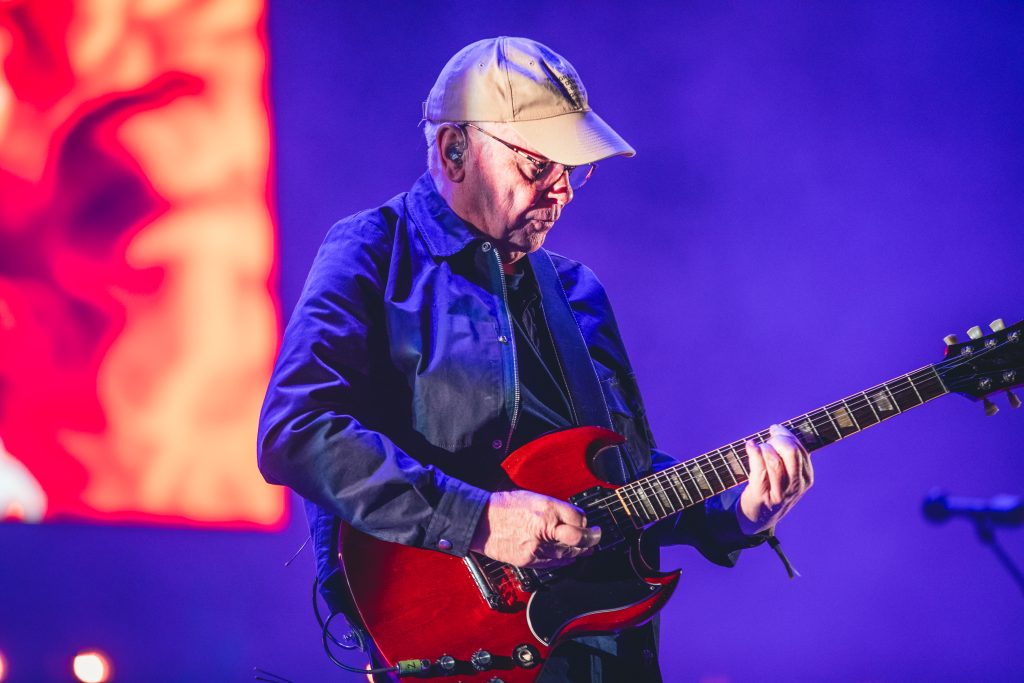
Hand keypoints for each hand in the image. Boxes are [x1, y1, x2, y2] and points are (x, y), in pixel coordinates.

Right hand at [469, 490, 601, 567]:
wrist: (480, 522)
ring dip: (579, 551)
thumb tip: (573, 518)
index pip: (579, 517)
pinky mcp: (530, 560)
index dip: (586, 521)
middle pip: (579, 538)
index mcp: (546, 508)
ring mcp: (537, 546)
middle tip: (596, 538)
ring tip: (585, 549)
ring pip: (568, 553)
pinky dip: (563, 559)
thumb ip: (554, 509)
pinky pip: (554, 562)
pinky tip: (568, 557)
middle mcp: (544, 527)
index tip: (588, 523)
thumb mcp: (533, 498)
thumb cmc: (504, 507)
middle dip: (592, 539)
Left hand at [737, 424, 812, 534]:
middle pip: (790, 451)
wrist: (758, 517)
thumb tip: (779, 429)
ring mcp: (780, 492)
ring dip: (763, 448)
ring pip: (774, 460)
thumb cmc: (771, 488)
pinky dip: (754, 452)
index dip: (786, 435)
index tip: (775, 429)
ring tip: (757, 448)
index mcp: (806, 477)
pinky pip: (759, 469)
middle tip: (768, 440)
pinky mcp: (763, 495)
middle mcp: (796, 485)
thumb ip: (789, 456)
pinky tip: (750, 446)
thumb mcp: (788, 475)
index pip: (800, 449)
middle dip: (777, 439)